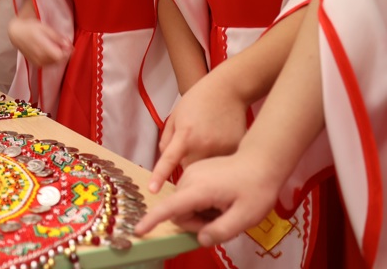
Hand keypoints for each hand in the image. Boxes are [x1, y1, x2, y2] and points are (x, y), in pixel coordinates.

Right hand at [8, 17, 71, 66]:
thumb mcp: (45, 28)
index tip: (69, 45)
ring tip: (55, 47)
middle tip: (63, 44)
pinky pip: (49, 65)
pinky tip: (50, 52)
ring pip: (54, 63)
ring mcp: (37, 62)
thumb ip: (57, 38)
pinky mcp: (36, 64)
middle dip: (64, 54)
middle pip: (58, 60)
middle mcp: (39, 57)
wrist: (16, 34)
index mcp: (42, 47)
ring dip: (58, 57)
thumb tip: (69, 44)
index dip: (67, 52)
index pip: (60, 56)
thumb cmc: (30, 28)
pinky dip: (52, 60)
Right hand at [135, 149, 282, 246]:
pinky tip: (220, 200)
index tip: (138, 229)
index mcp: (199, 189)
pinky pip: (189, 194)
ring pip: (183, 202)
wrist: (262, 161)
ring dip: (199, 213)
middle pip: (178, 209)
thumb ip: (221, 231)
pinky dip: (200, 203)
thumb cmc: (256, 189)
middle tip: (221, 222)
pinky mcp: (195, 171)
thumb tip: (201, 239)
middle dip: (195, 222)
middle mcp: (189, 178)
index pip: (170, 207)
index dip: (153, 220)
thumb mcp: (245, 217)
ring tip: (223, 209)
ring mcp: (191, 172)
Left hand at [147, 72, 246, 192]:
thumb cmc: (198, 101)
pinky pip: (223, 165)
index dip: (159, 176)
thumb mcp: (175, 116)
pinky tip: (219, 143)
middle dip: (187, 167)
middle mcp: (204, 145)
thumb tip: (166, 162)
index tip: (153, 190)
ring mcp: (223, 150)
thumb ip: (168, 140)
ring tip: (207, 144)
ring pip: (208, 171)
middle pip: (190, 171)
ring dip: (204, 165)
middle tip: (191, 150)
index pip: (169, 160)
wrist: (228, 90)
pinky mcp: (236, 150)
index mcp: (186, 136)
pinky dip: (219, 160)